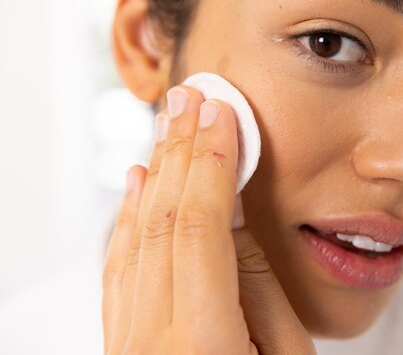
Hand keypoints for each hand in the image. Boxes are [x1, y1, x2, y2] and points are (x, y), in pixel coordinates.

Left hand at [102, 86, 315, 353]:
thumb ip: (260, 291)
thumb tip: (235, 219)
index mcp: (205, 344)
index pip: (201, 227)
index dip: (213, 162)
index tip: (222, 114)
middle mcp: (152, 341)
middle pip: (162, 220)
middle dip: (180, 150)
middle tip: (190, 98)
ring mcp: (128, 343)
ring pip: (134, 235)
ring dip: (156, 171)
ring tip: (168, 124)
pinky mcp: (121, 342)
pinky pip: (118, 267)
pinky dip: (127, 215)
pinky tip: (137, 181)